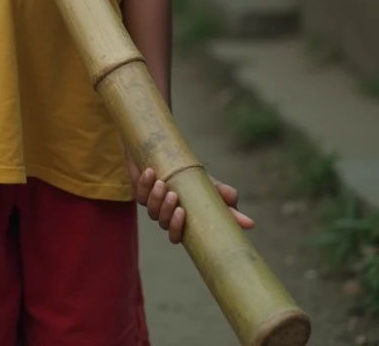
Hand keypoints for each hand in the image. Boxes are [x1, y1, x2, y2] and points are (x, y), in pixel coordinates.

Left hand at [126, 154, 254, 244]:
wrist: (166, 153)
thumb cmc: (190, 175)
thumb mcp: (208, 185)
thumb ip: (225, 201)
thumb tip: (250, 223)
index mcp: (182, 219)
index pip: (178, 236)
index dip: (178, 230)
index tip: (183, 214)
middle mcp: (165, 214)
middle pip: (163, 223)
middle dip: (167, 212)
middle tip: (174, 196)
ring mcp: (152, 202)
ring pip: (150, 209)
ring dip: (156, 197)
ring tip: (163, 182)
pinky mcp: (140, 189)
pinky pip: (139, 191)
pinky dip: (144, 182)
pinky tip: (150, 172)